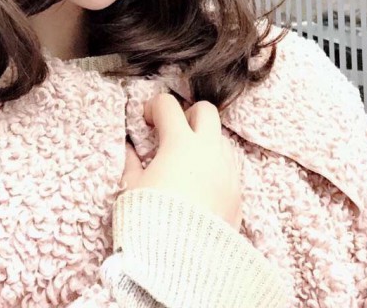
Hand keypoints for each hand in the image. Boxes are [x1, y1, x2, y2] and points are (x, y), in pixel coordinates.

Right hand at [122, 94, 241, 230]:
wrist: (181, 260)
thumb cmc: (152, 218)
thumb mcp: (132, 187)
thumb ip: (130, 162)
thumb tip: (129, 150)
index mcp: (180, 143)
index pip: (168, 104)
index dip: (153, 107)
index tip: (145, 121)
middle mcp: (209, 150)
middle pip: (206, 110)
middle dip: (188, 114)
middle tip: (172, 132)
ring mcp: (227, 170)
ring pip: (221, 138)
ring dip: (204, 141)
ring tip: (185, 162)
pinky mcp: (237, 193)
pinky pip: (229, 166)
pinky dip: (215, 165)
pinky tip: (199, 183)